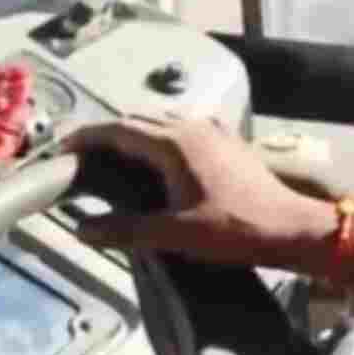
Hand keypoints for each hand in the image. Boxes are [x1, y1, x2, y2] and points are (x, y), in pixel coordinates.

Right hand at [59, 117, 338, 274]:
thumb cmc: (237, 229)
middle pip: (138, 120)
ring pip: (161, 122)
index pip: (119, 128)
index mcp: (176, 143)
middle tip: (80, 157)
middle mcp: (193, 127)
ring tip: (111, 160)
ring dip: (133, 135)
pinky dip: (157, 139)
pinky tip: (155, 163)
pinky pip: (181, 130)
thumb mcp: (175, 234)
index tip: (62, 149)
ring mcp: (213, 131)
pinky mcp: (226, 142)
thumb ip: (125, 230)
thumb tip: (82, 229)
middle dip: (106, 135)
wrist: (290, 226)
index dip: (86, 137)